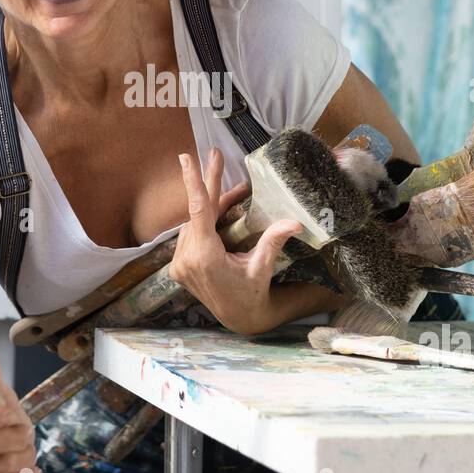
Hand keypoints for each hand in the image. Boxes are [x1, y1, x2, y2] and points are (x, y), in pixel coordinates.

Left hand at [169, 148, 302, 334]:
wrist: (238, 318)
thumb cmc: (252, 293)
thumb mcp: (262, 267)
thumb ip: (272, 242)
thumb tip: (295, 222)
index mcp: (204, 256)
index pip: (198, 211)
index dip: (194, 182)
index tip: (186, 159)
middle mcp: (187, 258)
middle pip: (198, 212)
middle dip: (209, 184)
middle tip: (214, 154)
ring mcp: (180, 263)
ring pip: (195, 222)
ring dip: (214, 205)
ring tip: (237, 192)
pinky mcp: (179, 266)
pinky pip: (193, 234)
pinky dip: (207, 221)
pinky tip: (223, 210)